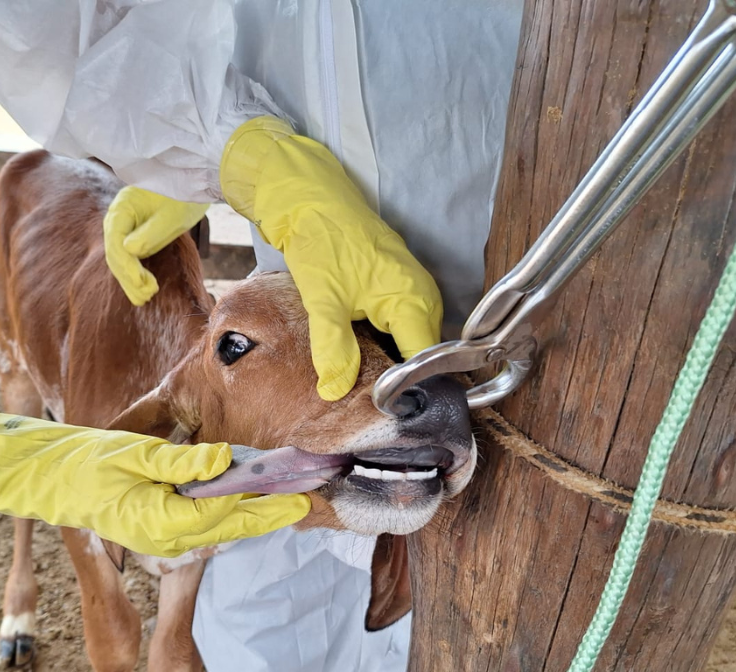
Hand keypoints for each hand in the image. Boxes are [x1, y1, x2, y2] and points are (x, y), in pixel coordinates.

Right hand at [0, 394, 309, 556]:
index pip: (227, 513)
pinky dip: (231, 516)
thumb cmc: (83, 462)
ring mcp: (163, 542)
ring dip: (254, 516)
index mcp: (160, 522)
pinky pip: (205, 530)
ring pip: (221, 532)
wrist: (47, 481)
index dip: (267, 505)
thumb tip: (222, 459)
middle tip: (308, 496)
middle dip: (270, 514)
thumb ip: (178, 461)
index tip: (300, 495)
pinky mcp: (160, 534)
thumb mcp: (130, 453)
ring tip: (288, 498)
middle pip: (232, 528)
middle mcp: (166, 540)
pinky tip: (249, 502)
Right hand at [103, 185, 209, 305]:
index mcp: (121, 208)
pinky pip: (128, 260)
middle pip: (115, 254)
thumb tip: (128, 250)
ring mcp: (123, 229)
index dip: (127, 265)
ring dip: (131, 281)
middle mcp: (117, 219)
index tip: (142, 282)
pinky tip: (144, 291)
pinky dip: (135, 276)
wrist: (190, 187)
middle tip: (148, 294)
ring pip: (120, 260)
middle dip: (129, 277)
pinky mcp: (132, 237)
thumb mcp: (170, 215)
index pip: (116, 242)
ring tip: (146, 298)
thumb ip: (150, 232)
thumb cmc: (181, 197)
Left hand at [220, 116, 442, 400]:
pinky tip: (358, 358)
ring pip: (408, 342)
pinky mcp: (395, 288)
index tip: (380, 409)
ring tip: (361, 388)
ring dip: (388, 363)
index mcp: (413, 300)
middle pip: (419, 355)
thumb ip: (333, 349)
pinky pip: (398, 327)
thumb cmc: (323, 239)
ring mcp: (411, 291)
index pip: (425, 361)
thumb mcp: (324, 300)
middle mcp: (422, 297)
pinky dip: (380, 344)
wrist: (311, 198)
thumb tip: (335, 392)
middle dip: (397, 380)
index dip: (405, 389)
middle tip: (367, 406)